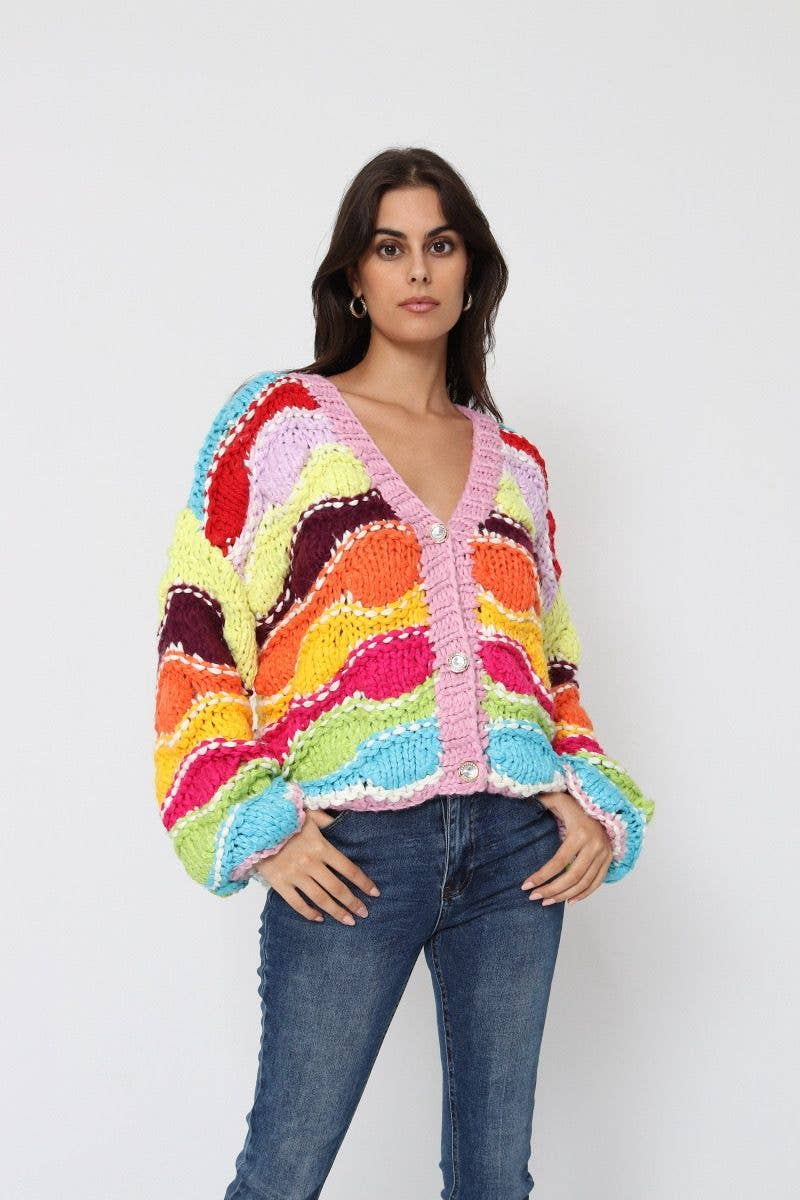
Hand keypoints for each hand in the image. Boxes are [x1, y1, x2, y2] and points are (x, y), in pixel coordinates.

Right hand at [255, 808, 380, 924]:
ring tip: (349, 921)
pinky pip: (297, 903)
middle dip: (353, 902)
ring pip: (320, 899)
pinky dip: (309, 913)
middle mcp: (311, 864)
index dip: (363, 882)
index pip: (348, 869)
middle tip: (364, 913)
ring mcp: (295, 875)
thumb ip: (328, 820)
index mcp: (321, 847)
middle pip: (337, 888)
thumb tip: (344, 821)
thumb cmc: (283, 818)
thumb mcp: (309, 813)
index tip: (374, 893)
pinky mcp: (279, 883)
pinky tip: (319, 918)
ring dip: (336, 911)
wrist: (254, 827)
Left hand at [521, 790, 613, 905]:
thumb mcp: (558, 798)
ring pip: (584, 883)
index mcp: (579, 834)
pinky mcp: (608, 860)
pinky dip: (584, 894)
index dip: (542, 876)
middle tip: (534, 897)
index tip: (526, 886)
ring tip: (547, 902)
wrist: (605, 804)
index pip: (558, 862)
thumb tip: (521, 800)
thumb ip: (541, 800)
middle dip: (551, 890)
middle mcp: (594, 846)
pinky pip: (597, 883)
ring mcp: (603, 855)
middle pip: (572, 877)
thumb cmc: (576, 803)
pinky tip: (570, 901)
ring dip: (565, 896)